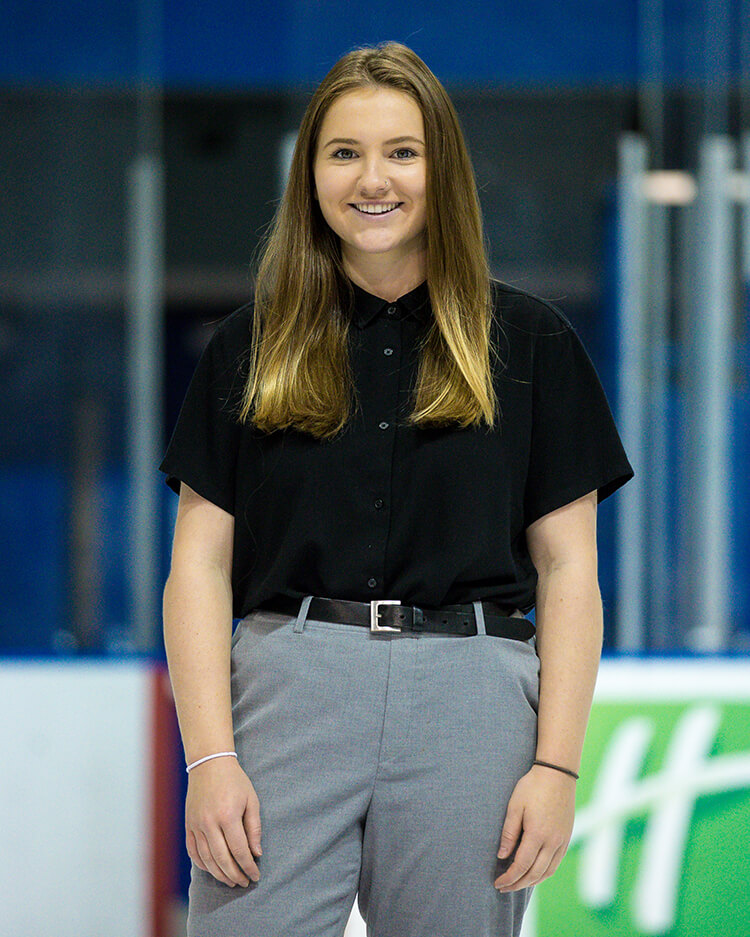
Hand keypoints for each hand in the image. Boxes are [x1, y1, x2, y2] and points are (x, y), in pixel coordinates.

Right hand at [185, 755, 262, 886]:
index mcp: (228, 816)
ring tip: (230, 880)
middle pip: (222, 859)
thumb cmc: (234, 780)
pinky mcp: (188, 825)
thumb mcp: (251, 800)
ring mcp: (196, 825)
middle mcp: (209, 823)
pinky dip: (202, 864)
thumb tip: (256, 853)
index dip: (248, 866)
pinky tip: (212, 869)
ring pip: (206, 859)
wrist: (209, 764)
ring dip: (219, 874)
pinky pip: (193, 851)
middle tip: (244, 882)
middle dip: (235, 875)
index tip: (255, 875)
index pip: (240, 850)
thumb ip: (254, 828)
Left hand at [494, 763, 575, 891]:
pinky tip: (535, 873)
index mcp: (537, 834)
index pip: (521, 865)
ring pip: (547, 871)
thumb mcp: (515, 806)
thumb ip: (509, 833)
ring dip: (532, 881)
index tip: (498, 882)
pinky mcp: (567, 837)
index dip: (509, 877)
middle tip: (504, 887)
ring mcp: (562, 841)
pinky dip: (544, 873)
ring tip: (517, 883)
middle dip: (518, 883)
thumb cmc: (533, 787)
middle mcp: (552, 842)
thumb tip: (502, 856)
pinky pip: (556, 863)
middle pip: (535, 873)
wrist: (558, 774)